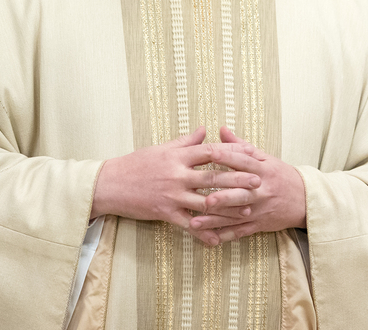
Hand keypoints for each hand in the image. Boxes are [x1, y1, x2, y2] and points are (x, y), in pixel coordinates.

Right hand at [91, 127, 261, 235]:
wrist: (109, 184)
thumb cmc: (135, 164)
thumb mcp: (161, 148)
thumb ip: (185, 141)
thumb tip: (205, 129)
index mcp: (177, 156)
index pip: (210, 151)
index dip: (232, 151)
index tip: (251, 152)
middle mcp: (177, 175)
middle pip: (213, 177)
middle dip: (238, 179)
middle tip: (258, 181)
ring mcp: (171, 195)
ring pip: (205, 202)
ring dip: (228, 207)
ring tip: (247, 210)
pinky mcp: (164, 212)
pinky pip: (188, 224)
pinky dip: (203, 232)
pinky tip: (217, 239)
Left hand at [188, 126, 306, 245]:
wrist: (305, 199)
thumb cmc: (280, 175)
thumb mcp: (265, 158)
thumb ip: (240, 146)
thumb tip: (221, 130)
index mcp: (263, 171)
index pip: (244, 163)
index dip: (228, 157)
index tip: (211, 154)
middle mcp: (261, 191)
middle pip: (241, 194)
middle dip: (223, 198)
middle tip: (205, 200)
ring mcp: (259, 210)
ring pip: (236, 216)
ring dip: (215, 221)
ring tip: (195, 222)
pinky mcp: (258, 224)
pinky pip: (240, 232)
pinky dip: (224, 236)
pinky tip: (208, 239)